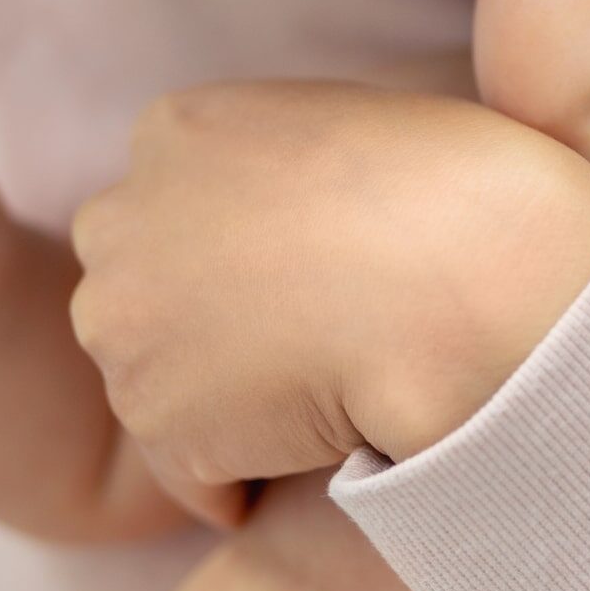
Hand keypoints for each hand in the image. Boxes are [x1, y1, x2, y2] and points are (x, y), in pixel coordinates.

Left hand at [71, 82, 589, 522]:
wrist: (465, 274)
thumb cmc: (444, 189)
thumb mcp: (345, 123)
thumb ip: (277, 165)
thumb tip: (275, 220)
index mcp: (178, 130)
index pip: (173, 198)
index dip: (245, 240)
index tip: (309, 260)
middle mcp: (124, 221)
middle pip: (142, 285)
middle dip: (203, 313)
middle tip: (308, 326)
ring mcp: (127, 324)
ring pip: (160, 375)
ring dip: (225, 391)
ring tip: (326, 381)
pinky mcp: (158, 419)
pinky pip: (192, 465)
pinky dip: (247, 467)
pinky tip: (323, 436)